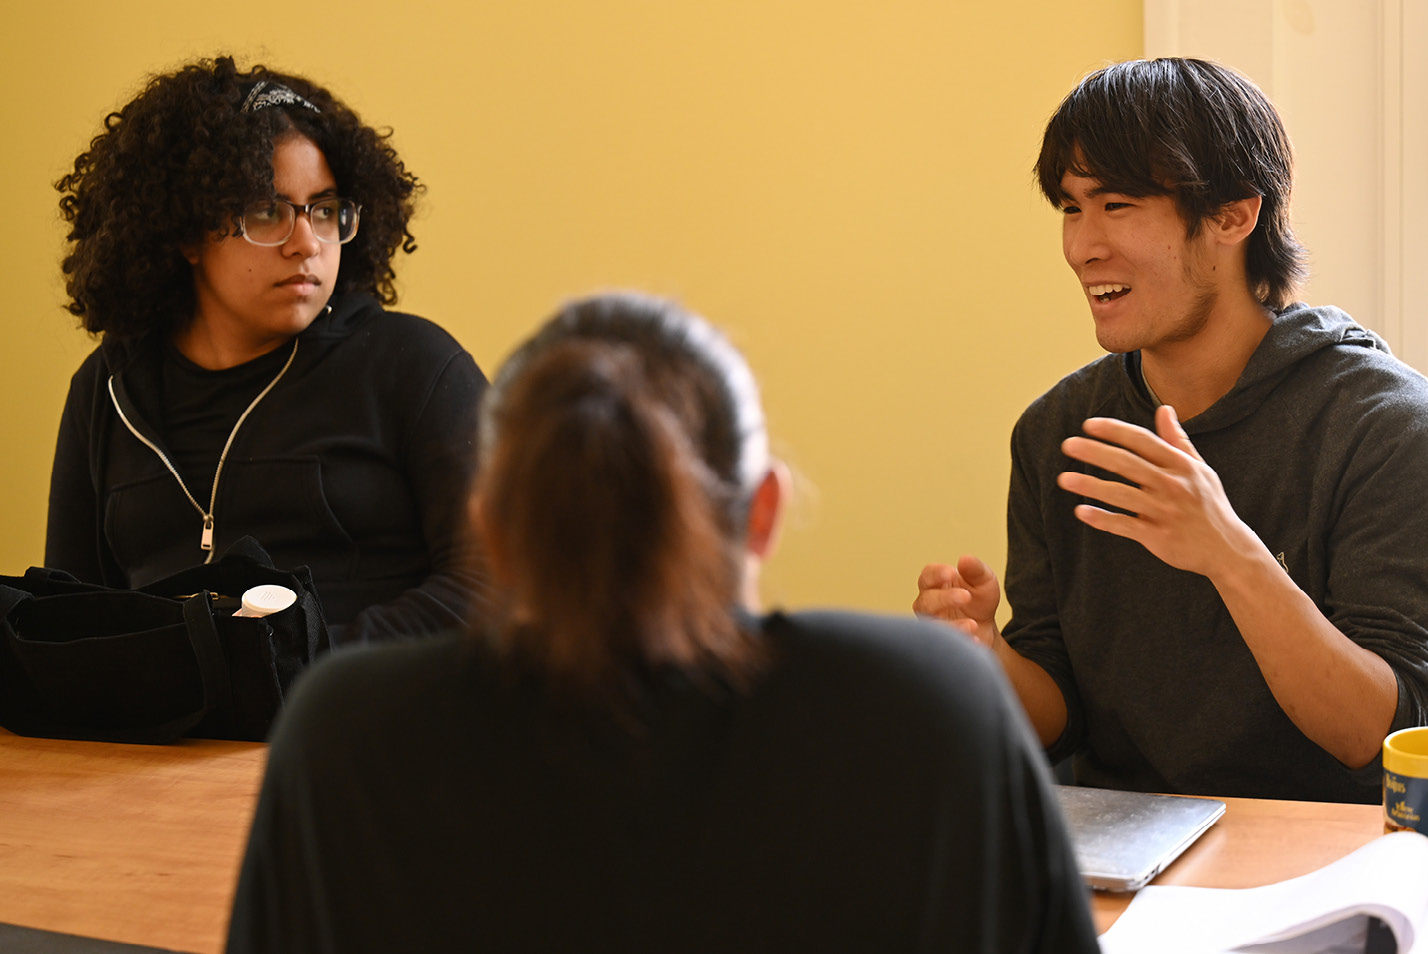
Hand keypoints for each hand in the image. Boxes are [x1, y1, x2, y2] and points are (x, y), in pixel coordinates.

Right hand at [914, 555, 1001, 647]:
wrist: (987, 630)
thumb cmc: (979, 600)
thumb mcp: (984, 581)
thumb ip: (975, 569)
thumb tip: (964, 559)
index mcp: (936, 584)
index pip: (927, 576)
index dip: (936, 574)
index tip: (952, 572)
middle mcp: (928, 605)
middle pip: (925, 601)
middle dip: (944, 598)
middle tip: (966, 596)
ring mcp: (933, 625)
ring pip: (931, 626)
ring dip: (951, 625)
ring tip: (972, 624)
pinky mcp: (941, 644)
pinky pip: (943, 646)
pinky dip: (960, 641)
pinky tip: (975, 639)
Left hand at [1056, 405, 1257, 576]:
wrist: (1228, 549)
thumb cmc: (1209, 505)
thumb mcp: (1199, 470)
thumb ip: (1177, 440)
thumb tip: (1164, 409)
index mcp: (1181, 466)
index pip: (1143, 441)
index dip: (1115, 431)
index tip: (1089, 425)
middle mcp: (1172, 485)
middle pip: (1128, 464)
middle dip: (1096, 452)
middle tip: (1068, 445)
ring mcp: (1165, 511)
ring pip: (1122, 495)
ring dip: (1091, 486)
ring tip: (1063, 479)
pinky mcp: (1158, 536)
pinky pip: (1124, 525)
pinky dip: (1102, 519)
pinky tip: (1081, 511)